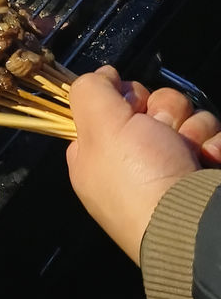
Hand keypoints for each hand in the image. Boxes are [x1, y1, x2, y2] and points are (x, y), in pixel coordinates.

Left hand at [66, 66, 220, 263]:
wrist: (197, 224)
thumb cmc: (140, 178)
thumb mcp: (99, 127)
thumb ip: (91, 90)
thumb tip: (104, 74)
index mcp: (98, 155)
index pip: (107, 105)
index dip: (119, 100)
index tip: (126, 108)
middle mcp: (132, 160)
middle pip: (150, 104)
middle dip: (161, 111)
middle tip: (159, 132)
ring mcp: (171, 166)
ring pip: (184, 115)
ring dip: (190, 127)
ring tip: (187, 151)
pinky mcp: (202, 170)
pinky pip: (210, 134)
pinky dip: (212, 143)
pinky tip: (207, 159)